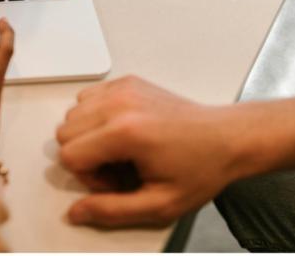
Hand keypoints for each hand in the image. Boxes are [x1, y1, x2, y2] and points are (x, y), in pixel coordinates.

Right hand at [56, 75, 243, 226]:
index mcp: (125, 132)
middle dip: (85, 155)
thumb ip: (111, 211)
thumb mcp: (159, 204)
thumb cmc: (201, 167)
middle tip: (117, 166)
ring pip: (73, 113)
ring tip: (121, 149)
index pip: (68, 154)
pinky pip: (88, 98)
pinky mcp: (126, 82)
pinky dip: (96, 116)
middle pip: (65, 131)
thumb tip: (76, 212)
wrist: (229, 138)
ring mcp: (122, 89)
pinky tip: (122, 131)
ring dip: (88, 135)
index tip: (115, 181)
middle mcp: (119, 104)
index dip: (87, 176)